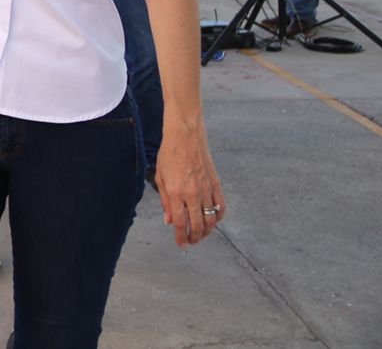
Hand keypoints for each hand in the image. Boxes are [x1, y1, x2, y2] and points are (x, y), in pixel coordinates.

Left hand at [156, 125, 225, 247]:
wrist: (185, 136)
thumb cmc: (169, 155)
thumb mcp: (160, 178)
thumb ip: (165, 201)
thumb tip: (169, 221)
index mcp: (176, 193)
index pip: (180, 223)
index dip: (181, 237)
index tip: (181, 244)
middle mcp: (193, 194)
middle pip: (198, 225)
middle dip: (194, 238)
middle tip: (190, 241)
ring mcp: (207, 190)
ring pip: (211, 220)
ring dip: (207, 231)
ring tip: (200, 234)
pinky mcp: (217, 185)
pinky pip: (221, 208)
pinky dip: (218, 218)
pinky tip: (212, 220)